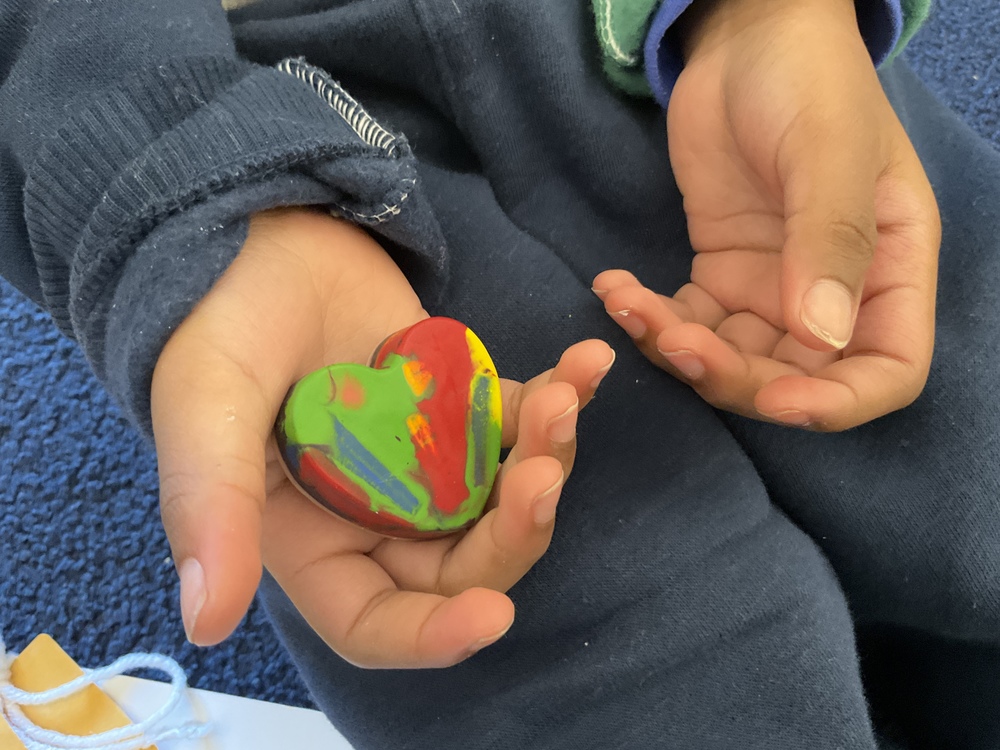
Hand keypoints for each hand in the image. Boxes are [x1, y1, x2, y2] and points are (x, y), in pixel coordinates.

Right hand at [151, 207, 614, 665]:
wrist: (265, 232)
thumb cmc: (220, 320)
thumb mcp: (205, 407)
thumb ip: (211, 506)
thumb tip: (207, 624)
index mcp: (310, 540)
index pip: (376, 622)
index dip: (433, 636)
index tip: (493, 615)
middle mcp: (375, 515)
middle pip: (464, 567)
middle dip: (514, 533)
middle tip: (542, 475)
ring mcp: (426, 463)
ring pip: (505, 499)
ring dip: (546, 460)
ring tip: (562, 397)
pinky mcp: (461, 409)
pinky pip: (519, 425)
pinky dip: (560, 400)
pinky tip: (587, 363)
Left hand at [595, 0, 939, 429]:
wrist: (745, 41)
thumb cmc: (807, 80)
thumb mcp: (828, 150)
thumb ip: (830, 239)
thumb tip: (824, 336)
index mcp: (891, 270)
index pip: (886, 370)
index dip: (837, 403)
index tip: (776, 399)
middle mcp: (836, 293)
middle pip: (795, 379)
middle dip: (733, 378)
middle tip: (675, 341)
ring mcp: (774, 288)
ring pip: (732, 360)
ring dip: (678, 349)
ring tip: (630, 304)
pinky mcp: (721, 275)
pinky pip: (687, 324)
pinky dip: (650, 320)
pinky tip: (616, 290)